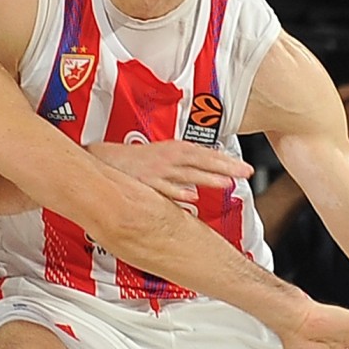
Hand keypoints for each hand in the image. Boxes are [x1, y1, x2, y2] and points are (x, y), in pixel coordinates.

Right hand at [89, 139, 250, 207]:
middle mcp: (168, 159)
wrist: (101, 160)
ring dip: (207, 178)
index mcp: (173, 151)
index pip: (205, 154)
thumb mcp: (159, 160)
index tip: (245, 168)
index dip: (225, 161)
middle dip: (226, 167)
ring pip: (186, 174)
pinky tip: (190, 197)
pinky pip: (162, 189)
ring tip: (227, 183)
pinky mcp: (143, 182)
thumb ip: (180, 172)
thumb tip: (197, 186)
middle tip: (247, 173)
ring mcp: (157, 171)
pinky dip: (176, 192)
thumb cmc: (130, 161)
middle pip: (202, 161)